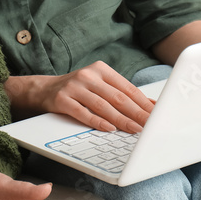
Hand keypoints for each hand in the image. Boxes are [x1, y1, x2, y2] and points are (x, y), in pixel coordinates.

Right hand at [5, 61, 153, 133]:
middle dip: (137, 113)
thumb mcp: (100, 86)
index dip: (143, 103)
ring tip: (135, 130)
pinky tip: (109, 129)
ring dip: (121, 120)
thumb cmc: (78, 90)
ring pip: (102, 106)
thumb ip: (122, 94)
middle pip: (117, 97)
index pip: (127, 88)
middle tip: (151, 125)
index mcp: (100, 69)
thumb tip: (151, 106)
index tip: (157, 115)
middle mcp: (87, 75)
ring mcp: (74, 86)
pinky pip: (82, 112)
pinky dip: (97, 122)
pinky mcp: (61, 99)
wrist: (43, 90)